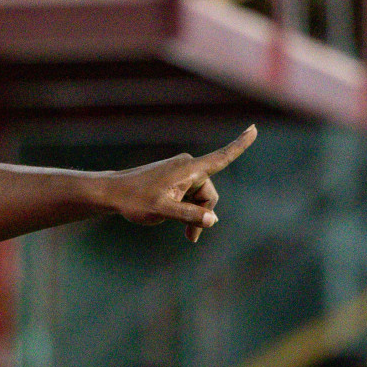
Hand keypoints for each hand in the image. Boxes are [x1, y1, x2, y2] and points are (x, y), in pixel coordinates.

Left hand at [105, 125, 257, 241]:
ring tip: (185, 235)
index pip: (220, 157)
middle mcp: (188, 167)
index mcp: (188, 169)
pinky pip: (189, 196)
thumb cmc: (134, 200)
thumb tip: (212, 220)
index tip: (254, 129)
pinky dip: (187, 209)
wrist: (112, 193)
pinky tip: (174, 218)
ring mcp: (180, 173)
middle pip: (209, 193)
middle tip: (191, 238)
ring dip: (194, 215)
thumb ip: (188, 215)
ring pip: (199, 197)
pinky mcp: (174, 179)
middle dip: (203, 214)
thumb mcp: (162, 210)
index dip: (240, 145)